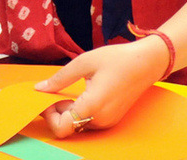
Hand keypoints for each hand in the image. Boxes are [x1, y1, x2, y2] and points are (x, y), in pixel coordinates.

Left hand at [34, 36, 168, 136]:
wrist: (146, 63)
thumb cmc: (116, 59)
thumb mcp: (83, 62)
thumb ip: (60, 78)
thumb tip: (40, 89)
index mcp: (92, 105)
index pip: (62, 127)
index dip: (49, 116)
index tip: (47, 98)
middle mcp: (100, 119)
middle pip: (68, 126)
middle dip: (57, 111)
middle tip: (57, 91)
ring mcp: (108, 121)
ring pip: (78, 125)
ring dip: (69, 111)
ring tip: (72, 90)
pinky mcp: (111, 119)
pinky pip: (89, 121)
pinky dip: (80, 112)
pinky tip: (83, 94)